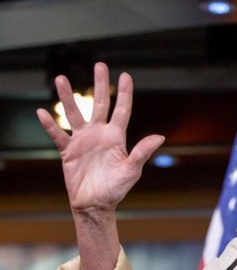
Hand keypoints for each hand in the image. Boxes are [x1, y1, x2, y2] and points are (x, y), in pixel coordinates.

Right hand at [37, 62, 164, 213]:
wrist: (95, 204)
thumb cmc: (116, 188)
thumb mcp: (131, 170)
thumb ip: (142, 152)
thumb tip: (160, 136)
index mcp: (116, 137)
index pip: (122, 109)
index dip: (124, 93)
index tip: (126, 75)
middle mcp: (99, 134)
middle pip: (99, 103)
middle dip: (99, 84)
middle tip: (100, 65)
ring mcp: (83, 141)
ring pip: (75, 114)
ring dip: (68, 97)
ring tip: (62, 79)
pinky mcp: (68, 151)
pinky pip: (57, 135)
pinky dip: (50, 125)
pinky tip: (42, 112)